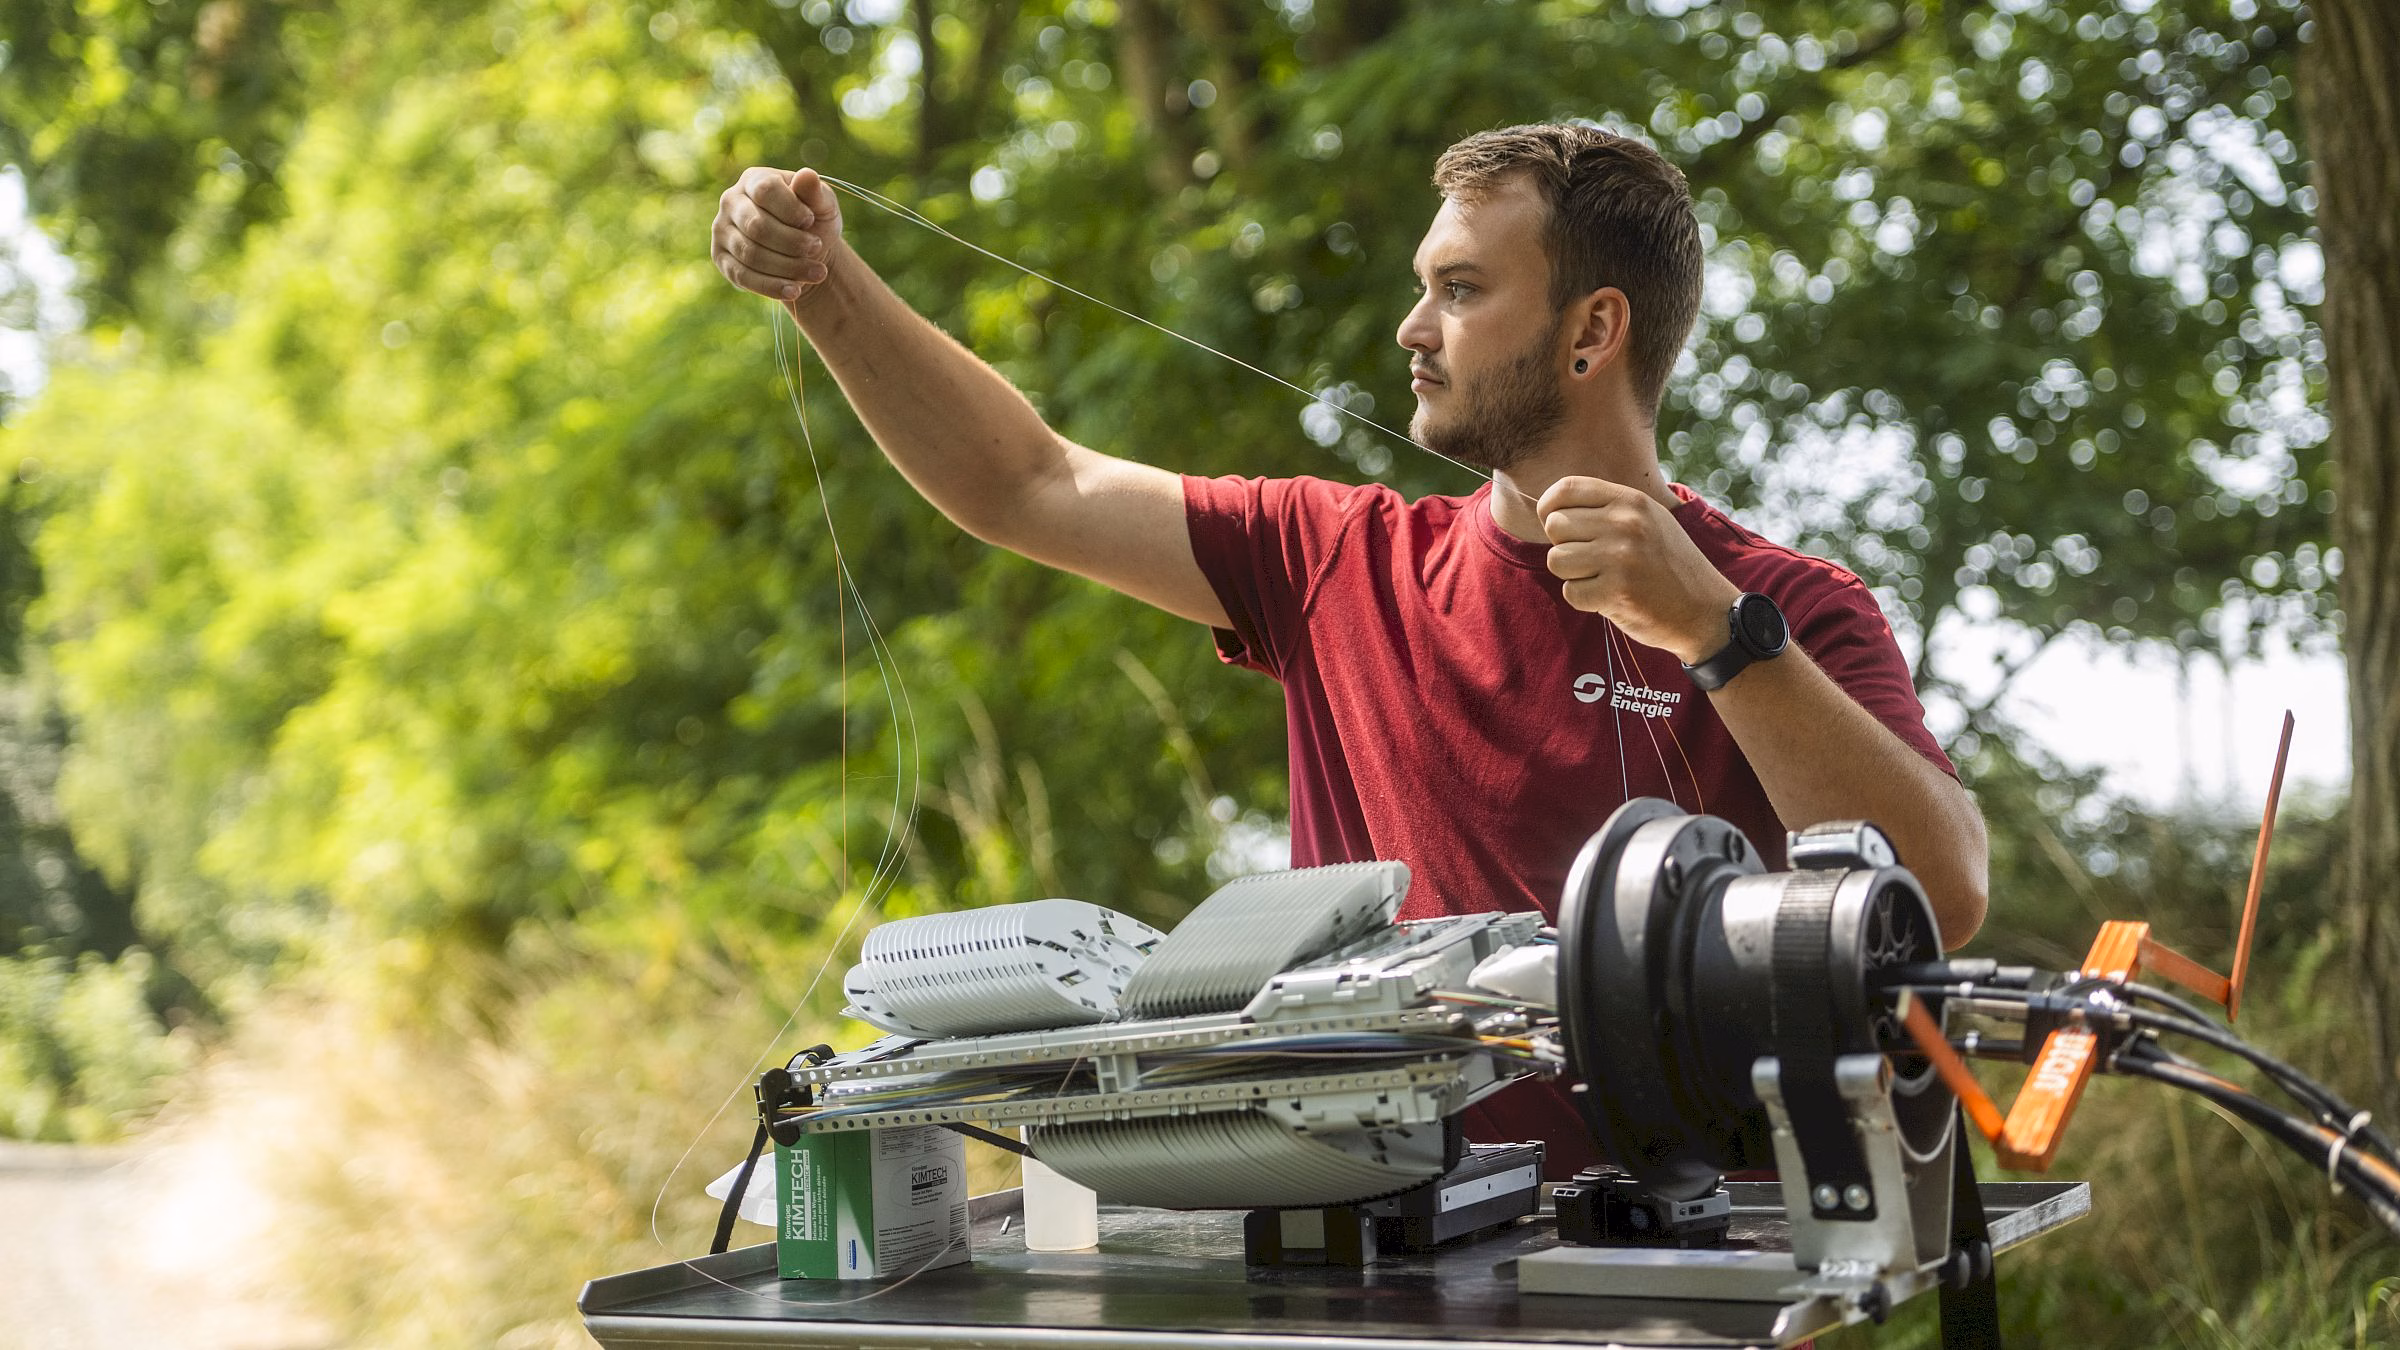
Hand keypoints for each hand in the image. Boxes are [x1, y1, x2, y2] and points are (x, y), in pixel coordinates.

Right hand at [712, 167, 842, 302]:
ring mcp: (722, 231)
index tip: (811, 221)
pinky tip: (796, 290)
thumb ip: (815, 192)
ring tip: (818, 273)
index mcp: (754, 180)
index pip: (765, 190)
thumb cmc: (812, 221)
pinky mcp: (721, 259)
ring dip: (788, 267)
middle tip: (818, 249)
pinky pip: (743, 276)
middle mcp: (731, 202)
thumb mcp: (821, 205)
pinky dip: (771, 286)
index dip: (790, 208)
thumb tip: (807, 175)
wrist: (804, 253)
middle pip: (757, 226)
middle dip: (792, 242)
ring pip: (751, 254)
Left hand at [1538, 476, 1742, 663]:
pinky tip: (1609, 597)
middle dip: (1564, 546)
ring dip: (1572, 574)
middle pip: (1555, 526)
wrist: (1706, 609)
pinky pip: (1571, 592)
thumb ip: (1609, 507)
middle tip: (1590, 560)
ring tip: (1600, 578)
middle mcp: (1625, 524)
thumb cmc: (1669, 563)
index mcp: (1631, 501)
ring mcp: (1621, 558)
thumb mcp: (1650, 519)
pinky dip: (1584, 599)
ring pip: (1556, 560)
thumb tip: (1553, 506)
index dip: (1549, 508)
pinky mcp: (1616, 593)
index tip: (1559, 526)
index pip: (1565, 490)